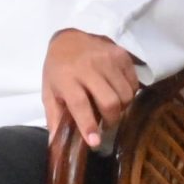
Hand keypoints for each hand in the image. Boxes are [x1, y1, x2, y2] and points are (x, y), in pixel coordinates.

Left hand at [41, 28, 139, 148]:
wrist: (68, 39)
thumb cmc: (58, 69)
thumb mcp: (49, 91)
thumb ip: (54, 116)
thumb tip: (57, 144)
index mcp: (66, 78)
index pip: (79, 104)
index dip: (88, 124)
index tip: (95, 142)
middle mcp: (88, 67)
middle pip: (109, 102)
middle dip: (111, 119)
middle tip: (106, 124)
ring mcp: (107, 60)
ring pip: (125, 95)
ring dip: (122, 107)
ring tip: (111, 107)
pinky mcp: (122, 56)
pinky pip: (134, 84)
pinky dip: (129, 94)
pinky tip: (117, 92)